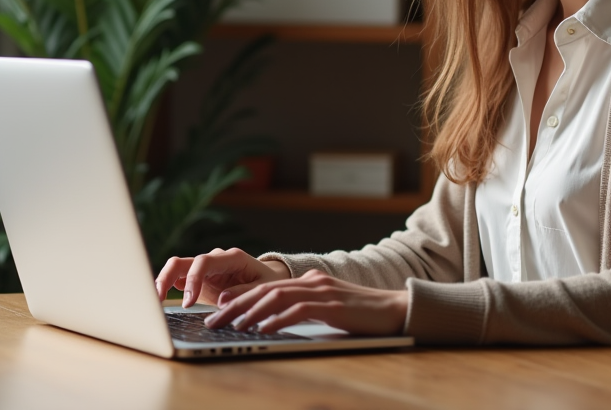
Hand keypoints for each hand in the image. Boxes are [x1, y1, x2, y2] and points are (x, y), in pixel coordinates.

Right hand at [155, 247, 290, 307]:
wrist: (267, 279)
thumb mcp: (264, 288)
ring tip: (153, 301)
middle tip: (158, 299)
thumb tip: (221, 300)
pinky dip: (167, 288)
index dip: (193, 280)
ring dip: (162, 282)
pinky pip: (178, 279)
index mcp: (231, 258)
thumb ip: (244, 292)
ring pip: (176, 268)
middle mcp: (214, 259)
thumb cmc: (267, 282)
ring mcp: (203, 268)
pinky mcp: (197, 279)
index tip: (189, 302)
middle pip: (183, 262)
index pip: (204, 262)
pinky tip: (158, 301)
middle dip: (167, 277)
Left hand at [204, 269, 407, 336]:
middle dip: (236, 305)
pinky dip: (278, 319)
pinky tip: (264, 329)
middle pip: (265, 290)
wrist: (396, 310)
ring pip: (277, 297)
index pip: (267, 286)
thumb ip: (306, 308)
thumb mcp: (329, 307)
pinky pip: (299, 311)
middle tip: (215, 320)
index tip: (220, 307)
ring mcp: (323, 291)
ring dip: (251, 312)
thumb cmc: (363, 315)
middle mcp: (313, 281)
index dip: (241, 296)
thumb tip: (276, 320)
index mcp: (310, 280)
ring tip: (233, 326)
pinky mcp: (333, 305)